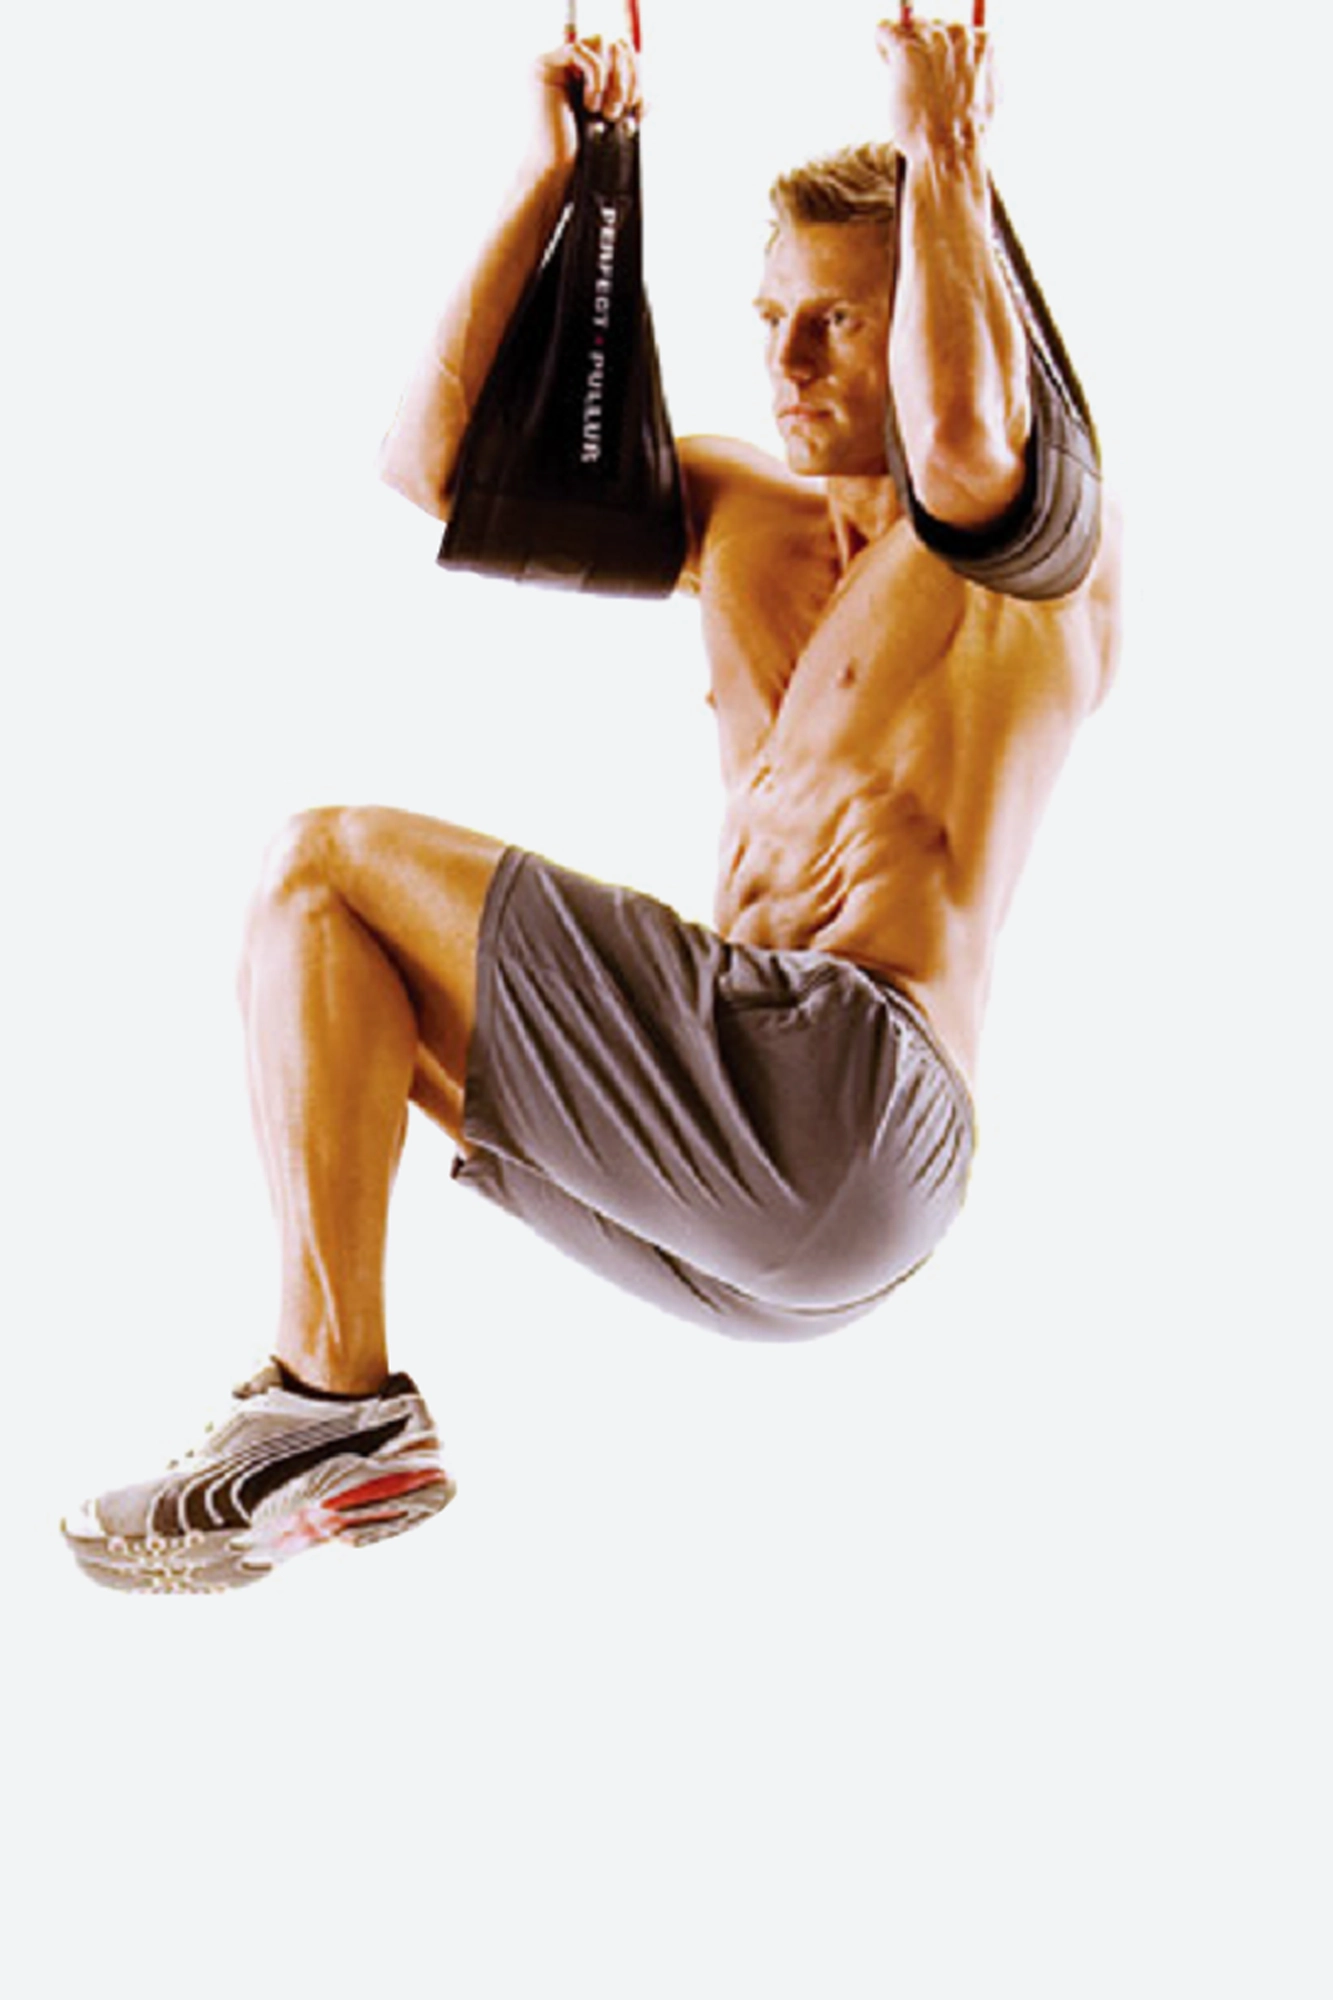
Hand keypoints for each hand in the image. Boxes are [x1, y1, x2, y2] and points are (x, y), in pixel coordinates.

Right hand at [529, 35, 643, 173]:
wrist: (557, 169)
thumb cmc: (582, 150)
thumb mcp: (614, 120)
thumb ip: (629, 103)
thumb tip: (651, 100)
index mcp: (588, 72)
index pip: (622, 52)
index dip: (637, 75)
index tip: (638, 107)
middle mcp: (571, 61)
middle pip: (615, 42)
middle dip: (626, 76)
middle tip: (621, 107)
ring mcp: (556, 60)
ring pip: (601, 41)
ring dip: (612, 78)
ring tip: (604, 110)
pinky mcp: (544, 64)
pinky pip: (580, 51)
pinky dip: (595, 76)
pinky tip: (590, 103)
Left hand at [875, 11, 995, 166]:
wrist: (950, 152)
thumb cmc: (966, 135)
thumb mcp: (989, 99)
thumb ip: (981, 74)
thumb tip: (975, 65)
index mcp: (983, 42)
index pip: (955, 29)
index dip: (939, 50)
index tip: (931, 70)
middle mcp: (960, 34)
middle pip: (930, 25)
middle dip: (919, 46)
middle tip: (913, 75)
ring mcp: (934, 41)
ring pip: (907, 27)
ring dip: (900, 47)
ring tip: (900, 73)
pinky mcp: (908, 52)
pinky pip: (885, 31)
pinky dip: (881, 43)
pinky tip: (884, 58)